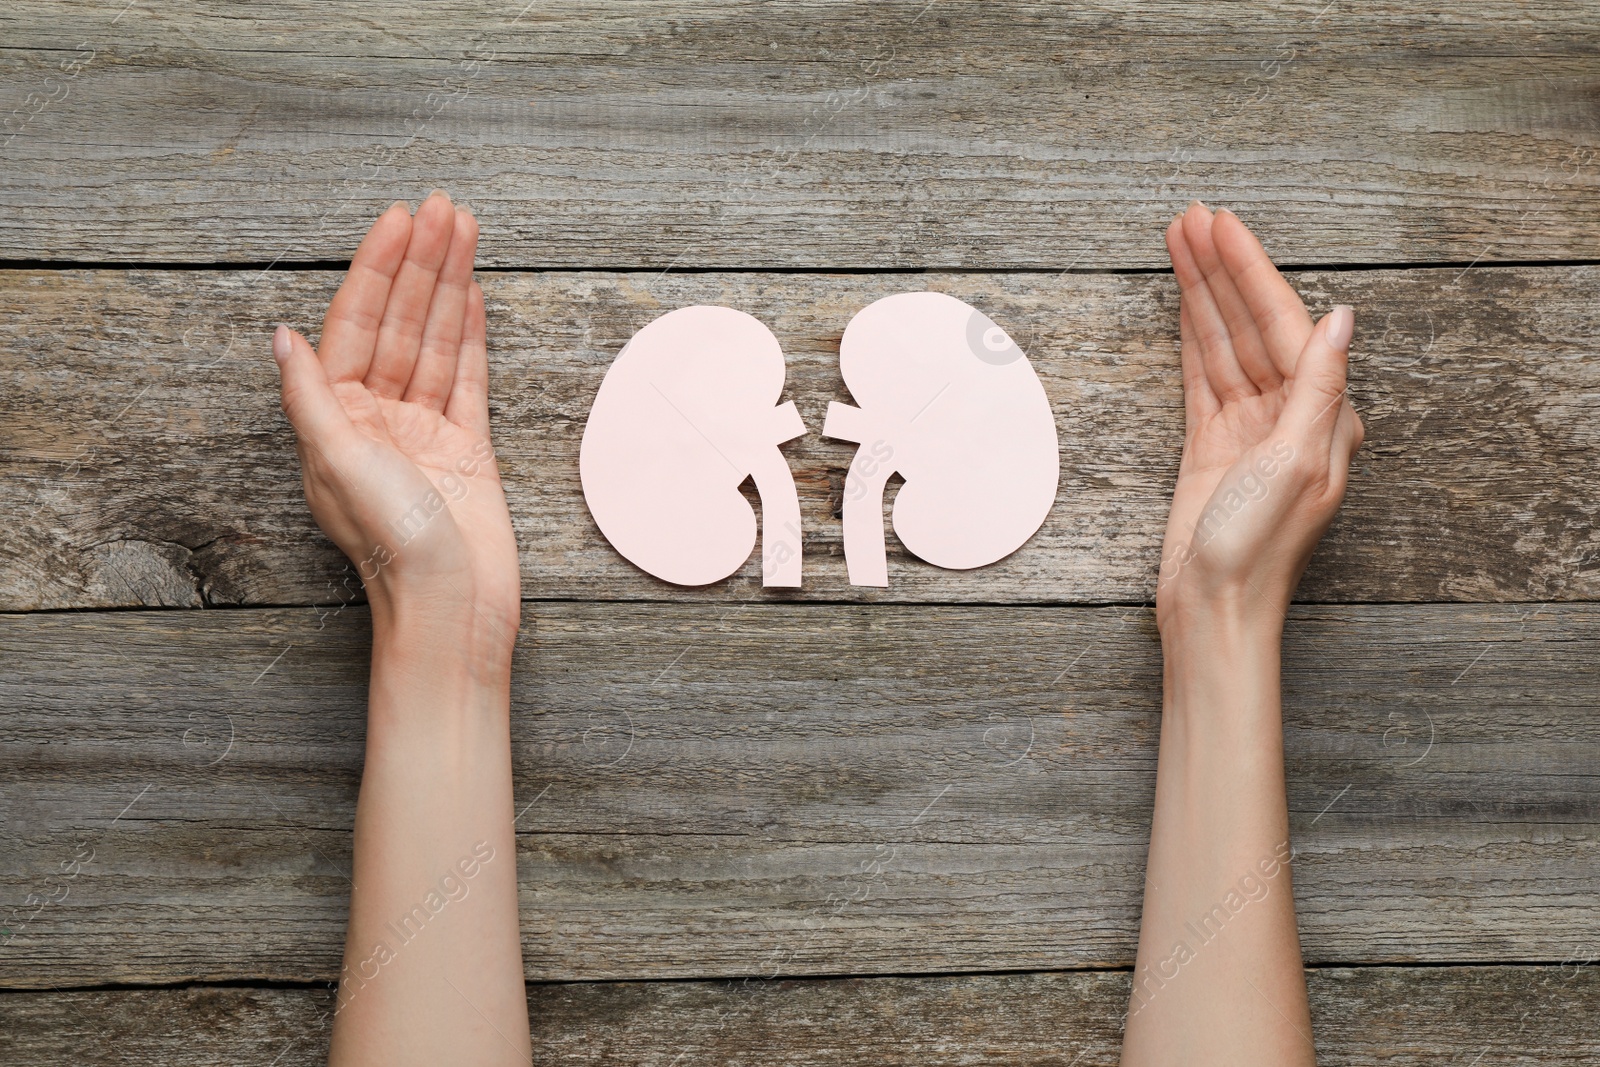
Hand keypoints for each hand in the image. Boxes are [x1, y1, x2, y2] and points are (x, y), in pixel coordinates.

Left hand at [272, 192, 519, 651]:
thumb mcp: (339, 463)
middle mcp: (377, 419)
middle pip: (400, 322)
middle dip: (420, 262)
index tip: (399, 221)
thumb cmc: (394, 549)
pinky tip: (471, 296)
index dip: (377, 269)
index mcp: (336, 419)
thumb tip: (281, 337)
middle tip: (444, 208)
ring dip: (448, 286)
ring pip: (436, 341)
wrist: (452, 608)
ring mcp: (424, 431)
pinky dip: (470, 335)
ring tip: (465, 231)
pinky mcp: (467, 448)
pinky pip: (467, 377)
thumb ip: (311, 396)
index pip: (356, 325)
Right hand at [1155, 201, 1363, 634]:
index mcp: (1324, 415)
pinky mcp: (1211, 443)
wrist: (1214, 608)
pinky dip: (1191, 335)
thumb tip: (1341, 319)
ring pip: (1224, 342)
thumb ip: (1319, 388)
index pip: (1285, 323)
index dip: (1251, 271)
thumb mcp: (1296, 464)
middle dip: (1222, 268)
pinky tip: (1182, 303)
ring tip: (1178, 241)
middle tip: (1191, 218)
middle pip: (1251, 323)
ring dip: (1202, 293)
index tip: (1222, 227)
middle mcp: (1291, 413)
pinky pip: (1202, 373)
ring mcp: (1248, 426)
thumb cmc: (1258, 551)